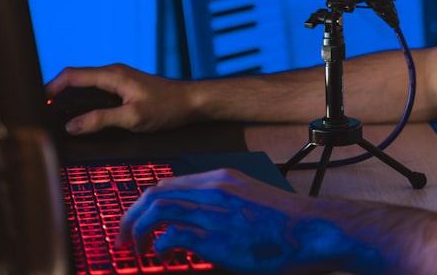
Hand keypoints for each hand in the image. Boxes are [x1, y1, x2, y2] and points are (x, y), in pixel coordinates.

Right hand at [45, 63, 194, 134]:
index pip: (72, 75)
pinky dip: (83, 101)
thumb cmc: (167, 108)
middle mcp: (113, 73)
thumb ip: (101, 120)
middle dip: (56, 94)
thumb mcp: (132, 118)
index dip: (50, 88)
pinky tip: (80, 115)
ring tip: (55, 116)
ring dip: (69, 98)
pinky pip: (96, 91)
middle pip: (75, 79)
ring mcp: (118, 80)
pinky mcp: (124, 88)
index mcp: (112, 75)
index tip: (37, 104)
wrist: (192, 102)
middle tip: (42, 113)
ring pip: (85, 86)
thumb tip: (71, 125)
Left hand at [117, 169, 361, 273]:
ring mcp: (215, 212)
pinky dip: (160, 247)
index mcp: (222, 178)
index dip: (143, 204)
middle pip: (154, 193)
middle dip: (129, 217)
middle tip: (122, 239)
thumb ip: (222, 205)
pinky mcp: (218, 238)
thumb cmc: (287, 223)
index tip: (134, 222)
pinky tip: (163, 257)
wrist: (314, 230)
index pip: (168, 183)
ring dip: (137, 231)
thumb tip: (193, 225)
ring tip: (135, 251)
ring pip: (157, 209)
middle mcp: (214, 189)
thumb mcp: (250, 200)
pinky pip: (172, 236)